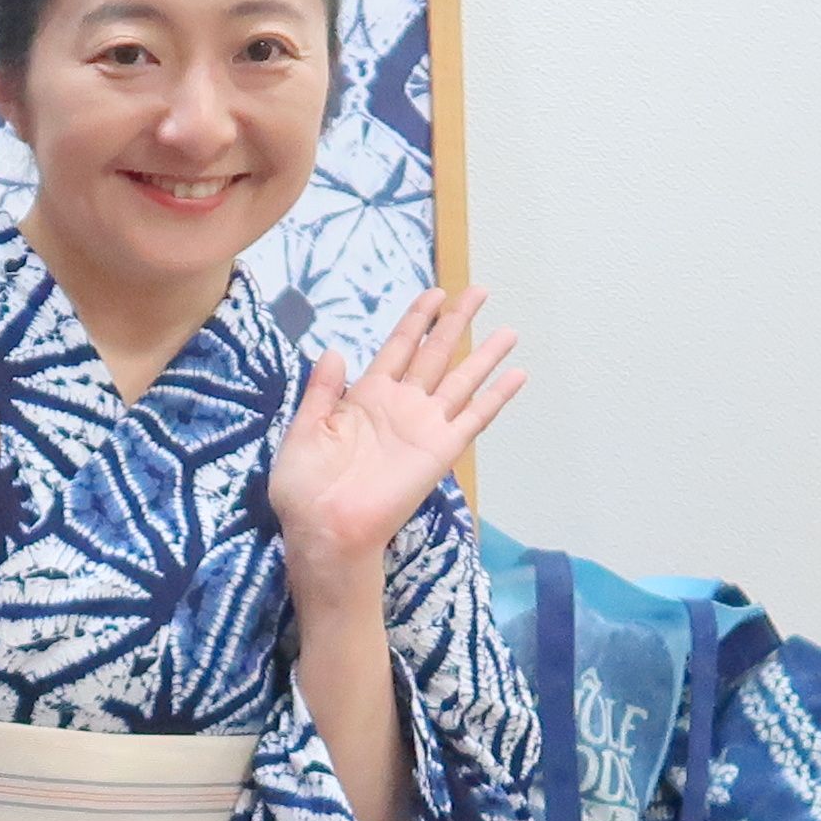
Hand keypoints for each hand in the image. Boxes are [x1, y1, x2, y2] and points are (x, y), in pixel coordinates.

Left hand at [266, 289, 523, 583]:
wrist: (325, 530)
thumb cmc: (305, 488)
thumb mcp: (304, 431)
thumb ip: (321, 391)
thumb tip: (334, 351)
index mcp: (365, 396)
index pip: (398, 346)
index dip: (417, 320)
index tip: (435, 294)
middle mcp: (400, 405)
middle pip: (435, 353)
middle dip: (456, 322)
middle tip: (478, 291)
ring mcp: (423, 427)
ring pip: (461, 379)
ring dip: (484, 354)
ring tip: (508, 330)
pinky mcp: (440, 451)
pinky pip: (474, 418)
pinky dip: (496, 397)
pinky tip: (517, 375)